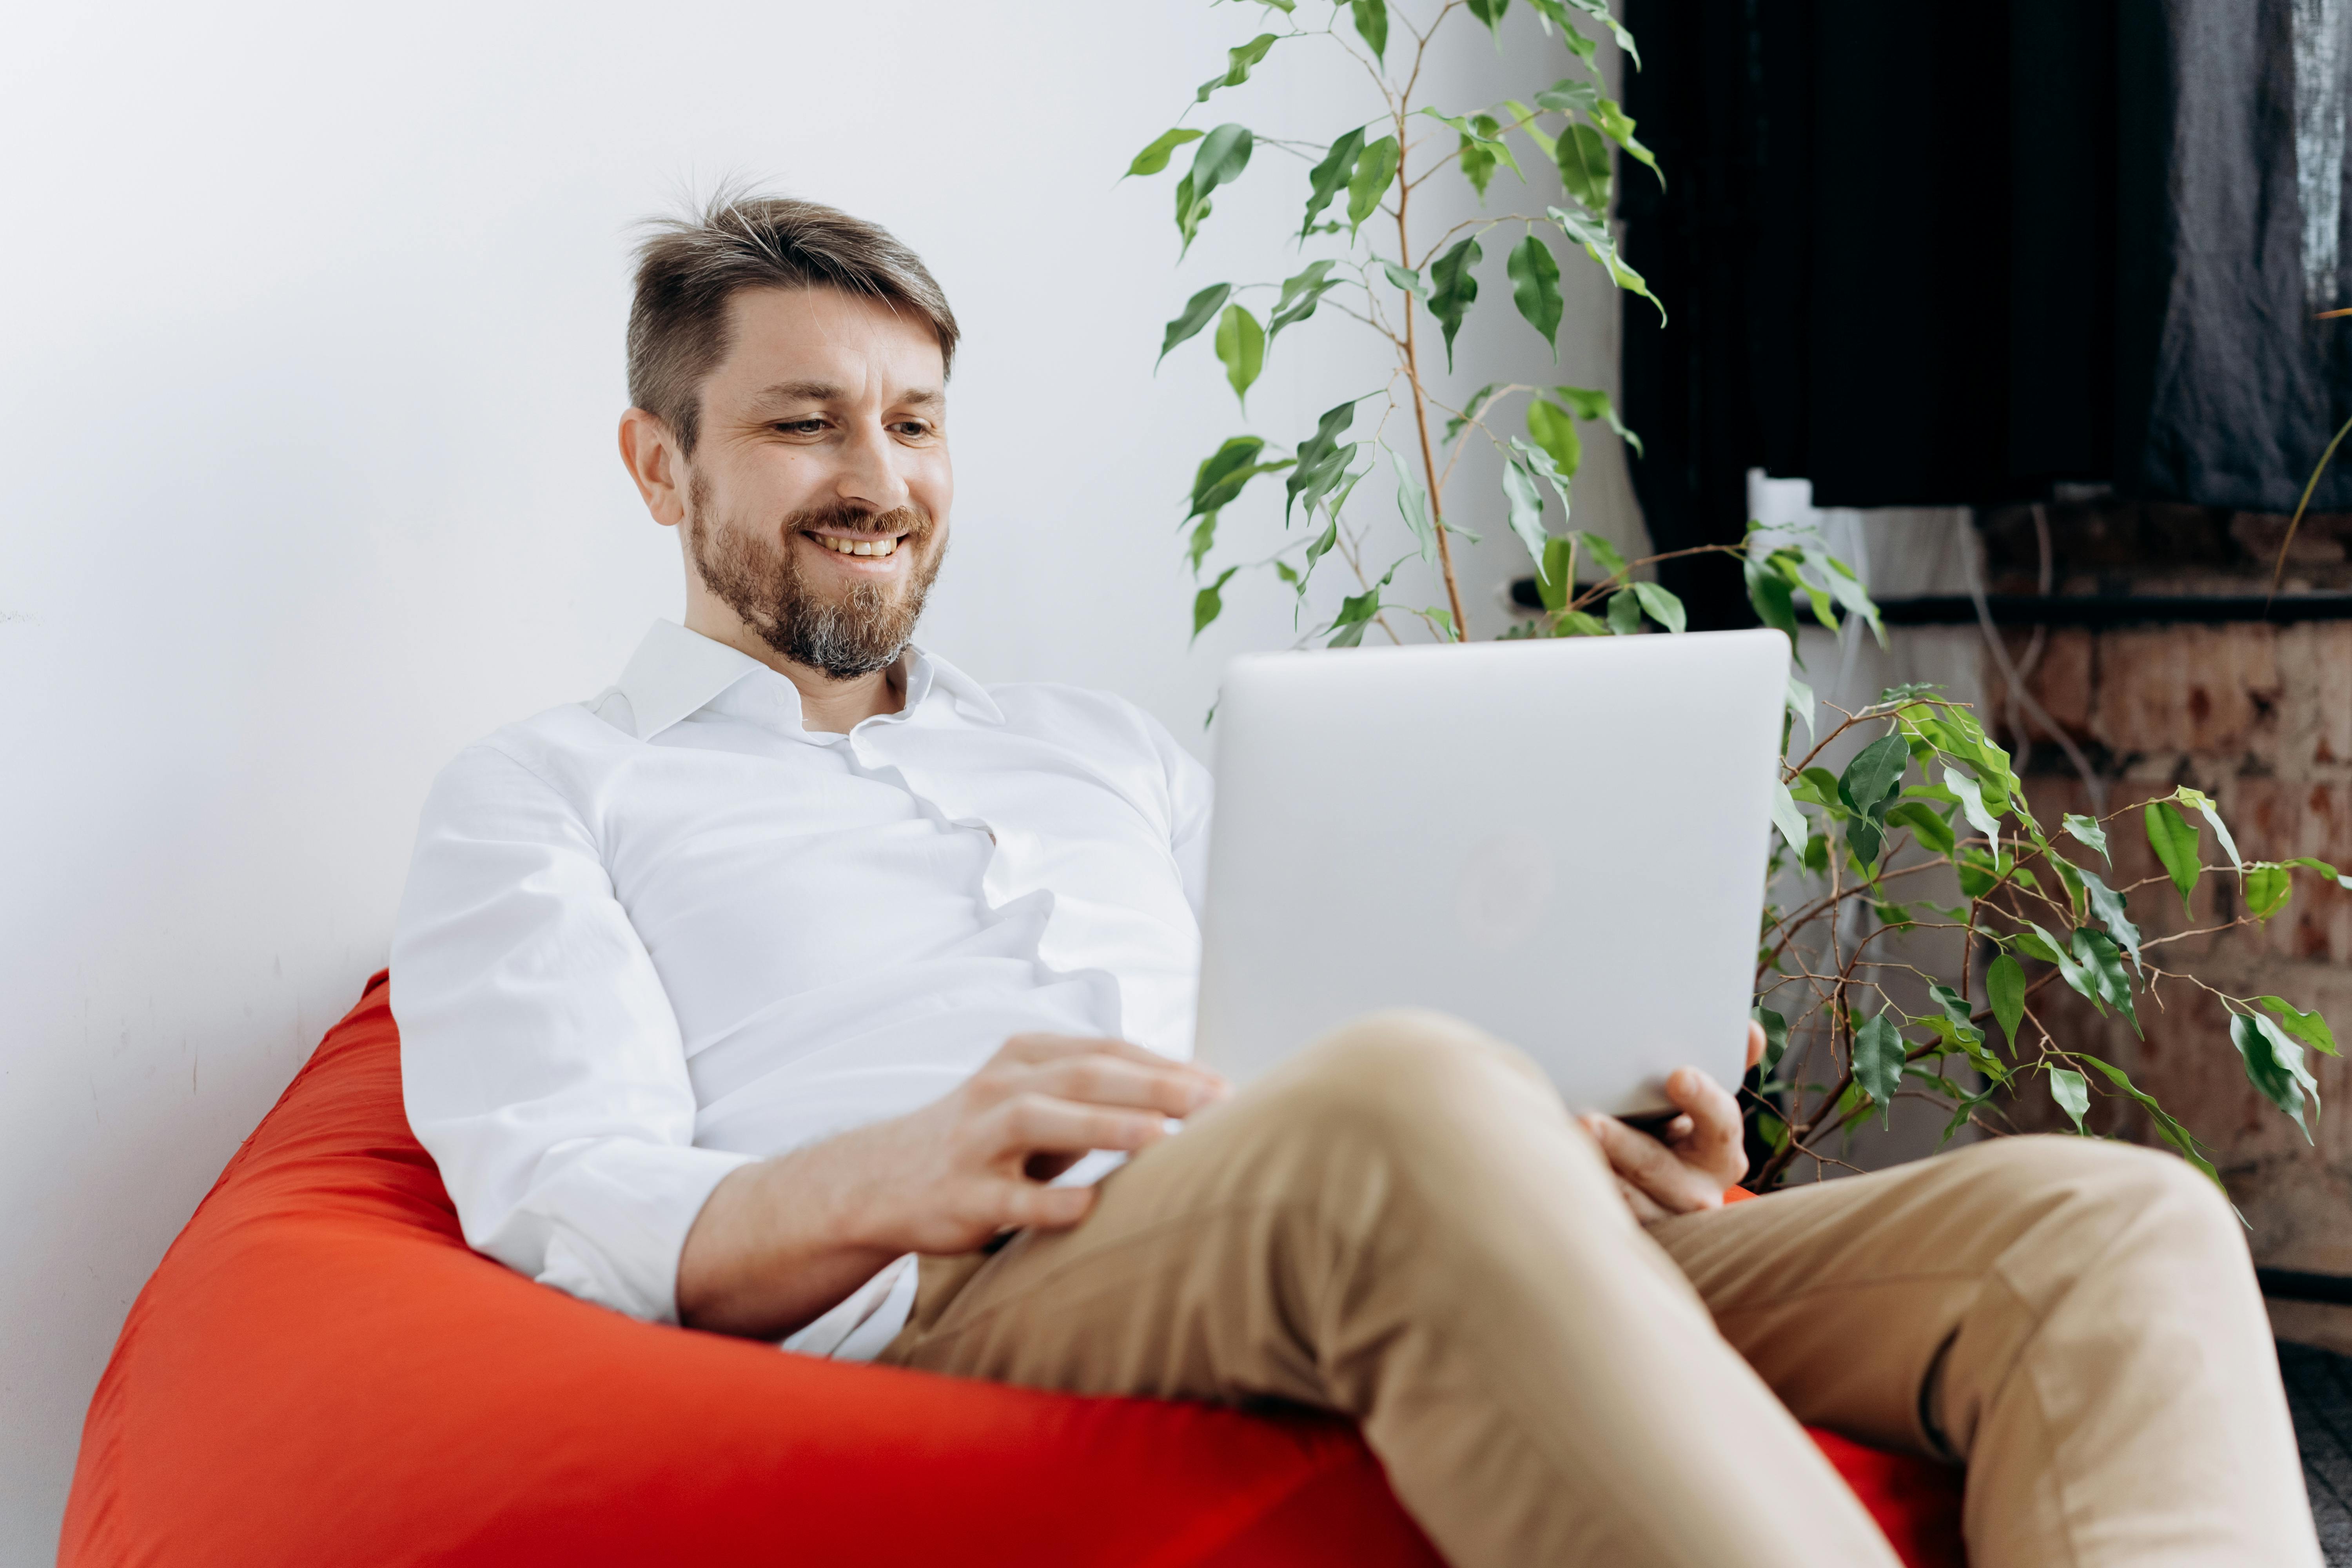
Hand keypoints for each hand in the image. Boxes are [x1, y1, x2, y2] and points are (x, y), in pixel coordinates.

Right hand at [679, 1032, 1228, 1337]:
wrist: (882, 1180)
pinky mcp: (959, 1196)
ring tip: (1161, 1135)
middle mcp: (1000, 1089)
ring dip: (1104, 1124)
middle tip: (1214, 1101)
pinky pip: (1007, 1198)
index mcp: (1024, 1058)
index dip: (1165, 1064)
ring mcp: (975, 1141)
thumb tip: (1195, 1094)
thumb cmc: (985, 1139)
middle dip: (1152, 1084)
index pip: (1105, 1051)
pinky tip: (1089, 1208)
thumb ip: (1098, 1092)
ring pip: (1040, 1120)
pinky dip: (1047, 1201)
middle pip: (1082, 1074)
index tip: (1222, 1085)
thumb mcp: (1035, 1100)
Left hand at [1578, 1021, 1763, 1223]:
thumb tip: (1750, 1031)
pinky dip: (1576, 1190)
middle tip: (1588, 1121)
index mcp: (1720, 1152)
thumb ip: (1723, 1064)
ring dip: (1592, 1172)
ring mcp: (1657, 1216)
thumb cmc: (1671, 1128)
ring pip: (1624, 1199)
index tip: (1679, 1075)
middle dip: (1624, 1145)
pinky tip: (1549, 1168)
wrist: (1651, 1188)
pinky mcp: (1624, 1231)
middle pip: (1659, 1168)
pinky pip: (1598, 1215)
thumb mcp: (1699, 1103)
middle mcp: (1696, 1192)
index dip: (1702, 1100)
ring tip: (1559, 1142)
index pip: (1719, 1123)